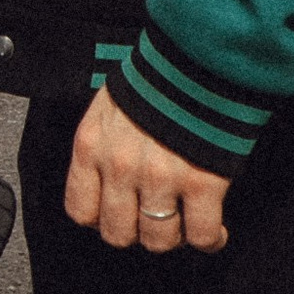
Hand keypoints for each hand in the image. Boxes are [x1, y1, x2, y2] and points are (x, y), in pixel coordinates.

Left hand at [65, 85, 230, 252]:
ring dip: (174, 236)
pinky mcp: (202, 183)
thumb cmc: (156, 77)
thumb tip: (108, 179)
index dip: (101, 218)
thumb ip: (104, 145)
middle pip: (118, 233)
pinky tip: (213, 231)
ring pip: (158, 240)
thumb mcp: (109, 107)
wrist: (200, 53)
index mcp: (91, 144)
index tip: (119, 213)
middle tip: (153, 219)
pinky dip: (210, 239)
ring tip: (184, 221)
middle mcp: (120, 166)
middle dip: (137, 231)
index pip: (80, 209)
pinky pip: (202, 235)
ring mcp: (160, 177)